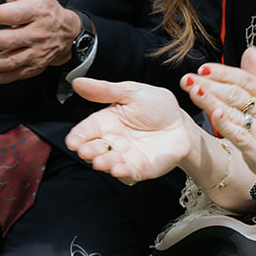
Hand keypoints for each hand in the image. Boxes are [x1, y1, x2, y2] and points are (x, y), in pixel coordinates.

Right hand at [66, 79, 194, 183]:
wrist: (182, 123)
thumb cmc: (157, 107)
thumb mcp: (131, 92)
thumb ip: (104, 90)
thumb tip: (77, 82)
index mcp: (106, 122)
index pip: (86, 130)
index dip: (78, 136)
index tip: (72, 141)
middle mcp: (113, 141)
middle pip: (94, 149)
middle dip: (88, 151)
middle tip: (85, 150)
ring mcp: (126, 156)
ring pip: (109, 162)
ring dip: (103, 163)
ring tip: (100, 161)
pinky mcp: (141, 168)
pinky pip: (129, 173)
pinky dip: (123, 173)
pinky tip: (118, 170)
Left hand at [181, 47, 255, 192]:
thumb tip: (249, 50)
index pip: (243, 78)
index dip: (221, 72)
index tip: (201, 68)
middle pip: (233, 93)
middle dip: (208, 84)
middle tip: (187, 78)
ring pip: (232, 111)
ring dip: (210, 100)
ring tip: (193, 90)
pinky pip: (239, 134)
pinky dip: (225, 124)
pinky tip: (213, 114)